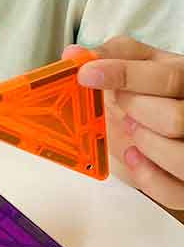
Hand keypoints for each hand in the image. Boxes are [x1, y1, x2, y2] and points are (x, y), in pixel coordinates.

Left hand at [65, 37, 183, 209]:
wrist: (163, 123)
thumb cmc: (151, 91)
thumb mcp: (136, 64)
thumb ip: (110, 55)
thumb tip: (74, 56)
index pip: (167, 78)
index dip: (123, 74)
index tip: (87, 74)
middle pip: (175, 119)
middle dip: (133, 112)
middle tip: (121, 107)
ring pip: (180, 157)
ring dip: (143, 144)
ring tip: (131, 130)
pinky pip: (173, 192)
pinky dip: (147, 177)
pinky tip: (133, 156)